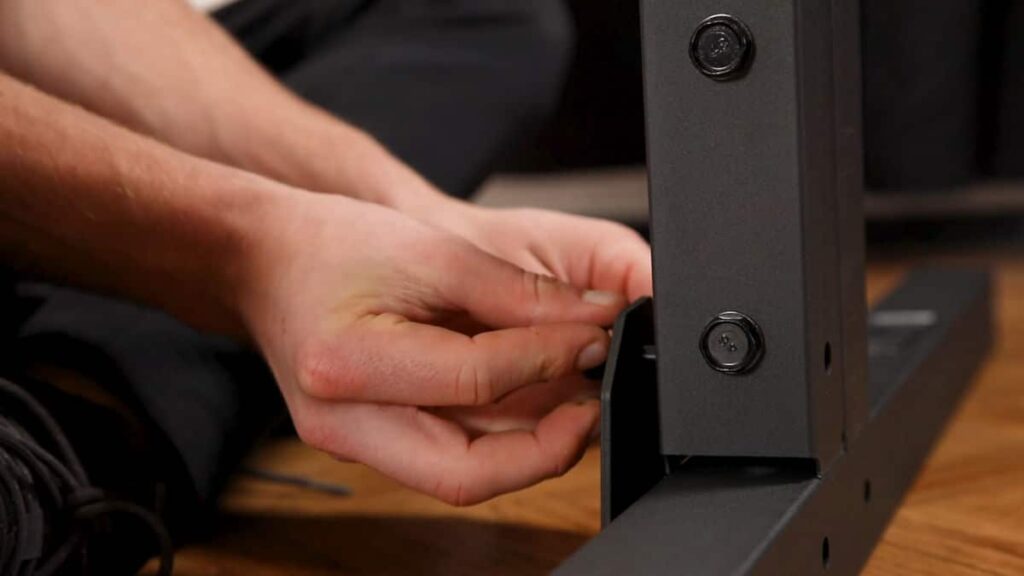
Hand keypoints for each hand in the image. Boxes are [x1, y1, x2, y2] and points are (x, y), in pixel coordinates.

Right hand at [237, 193, 626, 504]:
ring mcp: (351, 440)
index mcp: (348, 365)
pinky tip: (531, 406)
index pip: (475, 381)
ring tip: (574, 404)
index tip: (596, 335)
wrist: (264, 260)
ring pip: (460, 474)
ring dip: (528, 449)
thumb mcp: (433, 249)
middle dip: (545, 451)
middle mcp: (343, 422)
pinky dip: (496, 439)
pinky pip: (445, 455)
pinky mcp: (367, 440)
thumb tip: (592, 319)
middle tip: (592, 409)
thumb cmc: (330, 244)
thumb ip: (519, 293)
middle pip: (464, 475)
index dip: (548, 359)